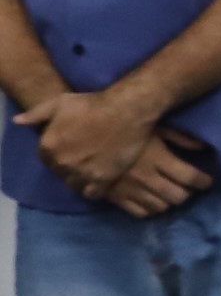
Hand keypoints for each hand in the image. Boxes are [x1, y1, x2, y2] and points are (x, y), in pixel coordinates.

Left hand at [19, 84, 160, 197]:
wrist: (126, 111)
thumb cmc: (93, 104)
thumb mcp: (61, 102)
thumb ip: (37, 114)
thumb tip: (18, 121)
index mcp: (49, 145)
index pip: (45, 157)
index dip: (57, 153)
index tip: (69, 148)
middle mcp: (62, 162)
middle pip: (60, 171)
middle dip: (68, 165)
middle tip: (82, 157)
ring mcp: (82, 173)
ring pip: (74, 184)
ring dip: (79, 179)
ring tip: (90, 170)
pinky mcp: (102, 180)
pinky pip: (91, 193)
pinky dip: (93, 189)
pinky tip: (100, 180)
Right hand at [102, 128, 213, 219]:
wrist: (82, 133)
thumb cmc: (122, 126)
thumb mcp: (154, 126)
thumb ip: (179, 137)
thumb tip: (203, 146)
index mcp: (157, 158)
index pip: (190, 177)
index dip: (203, 182)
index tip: (207, 181)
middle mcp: (145, 177)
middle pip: (178, 196)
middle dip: (188, 194)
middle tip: (190, 188)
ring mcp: (129, 189)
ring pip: (160, 207)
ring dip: (170, 202)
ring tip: (172, 194)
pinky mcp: (113, 196)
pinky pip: (138, 212)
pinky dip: (150, 210)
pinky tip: (153, 202)